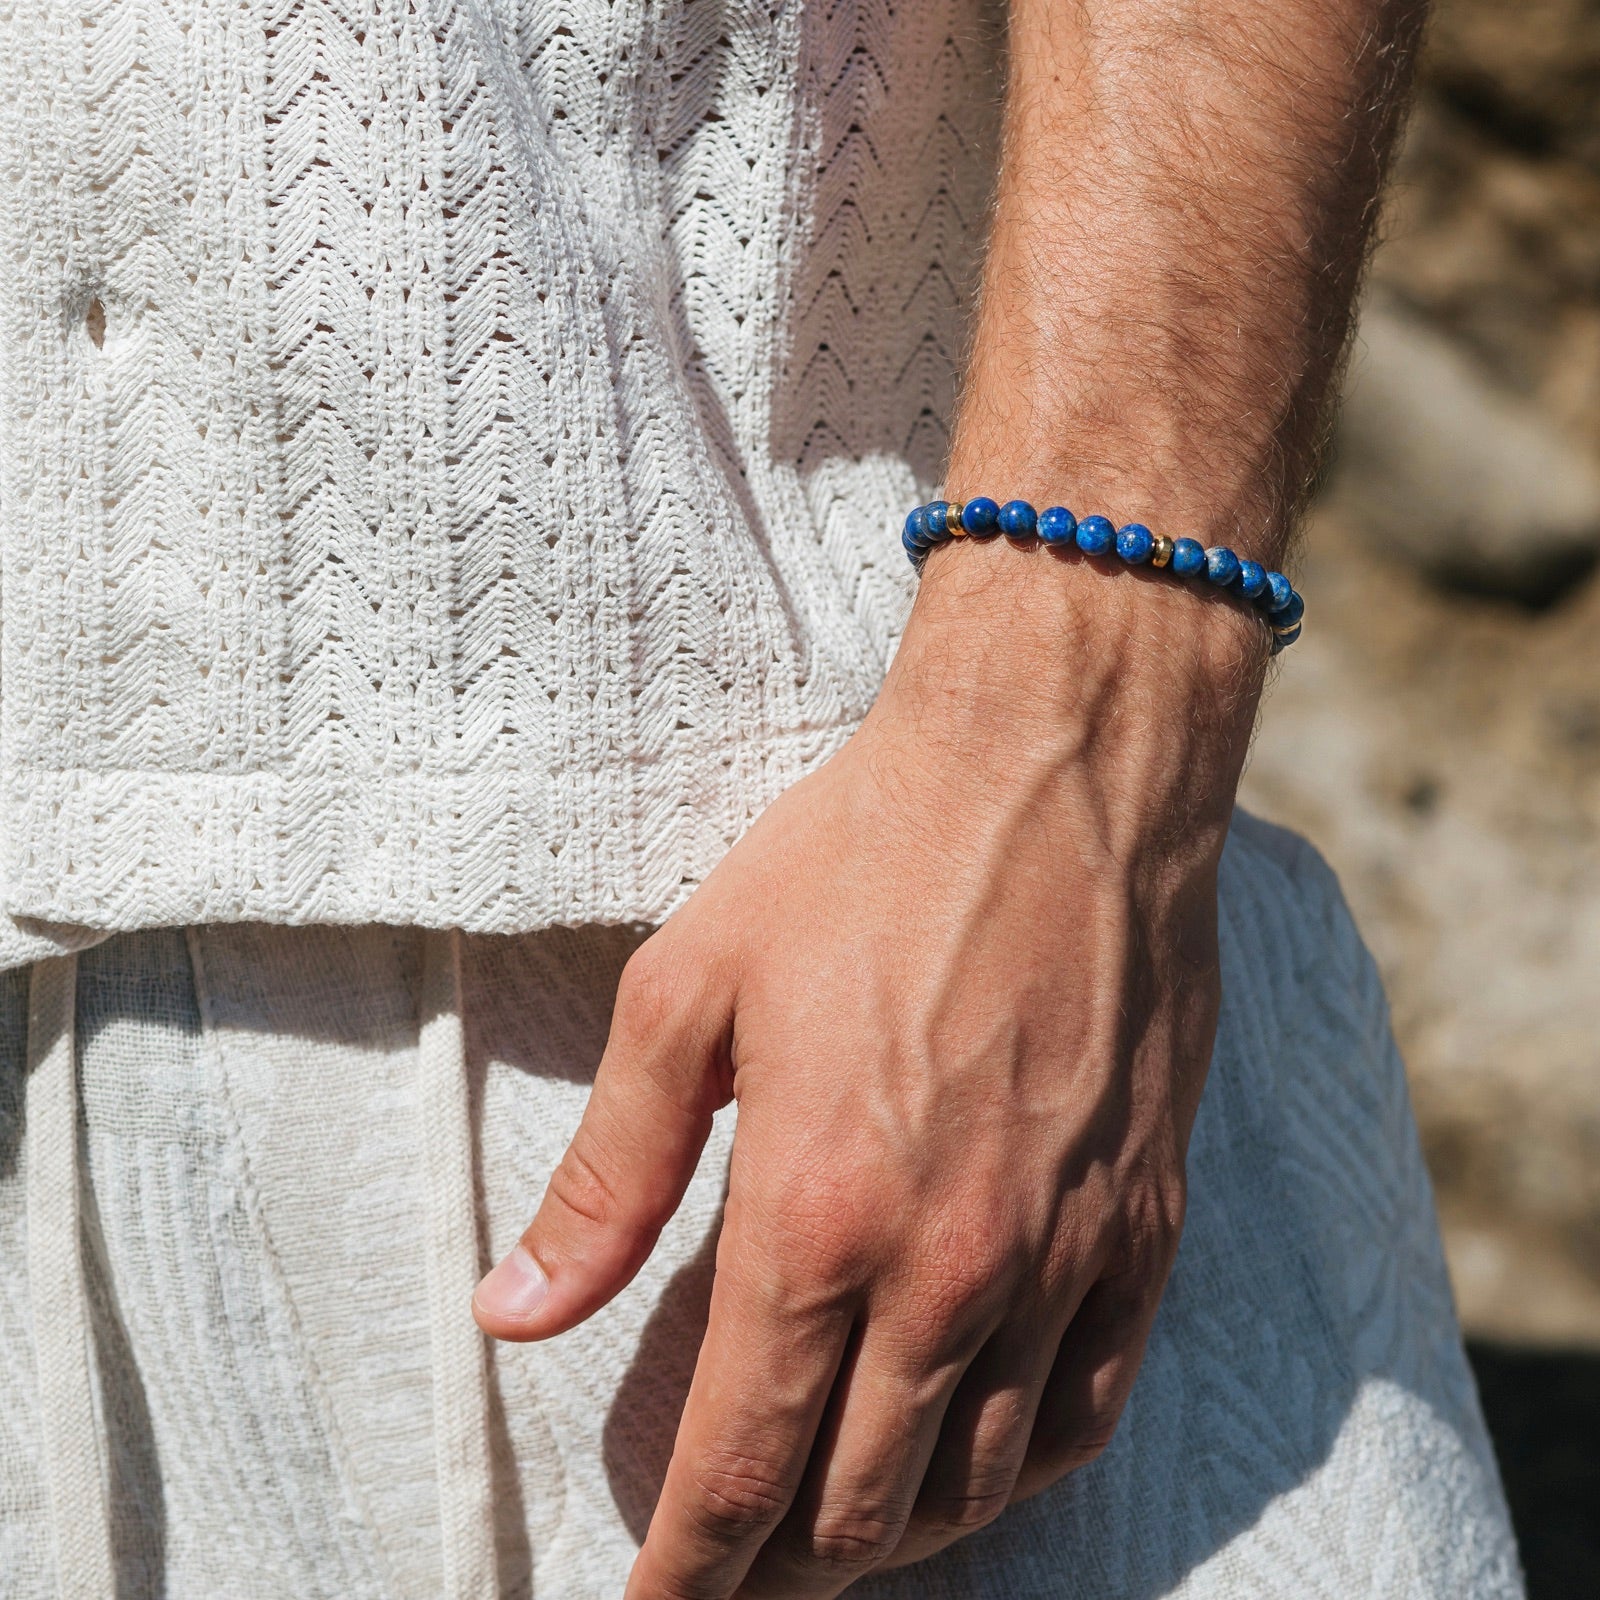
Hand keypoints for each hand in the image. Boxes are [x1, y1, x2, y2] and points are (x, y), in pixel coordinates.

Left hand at [474, 541, 1266, 1597]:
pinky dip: (1016, 1474)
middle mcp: (952, 1268)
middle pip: (857, 1508)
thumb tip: (512, 1313)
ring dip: (889, 1536)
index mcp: (819, 1215)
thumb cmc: (860, 861)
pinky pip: (1090, 1410)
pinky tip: (972, 1466)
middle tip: (724, 1567)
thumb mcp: (687, 991)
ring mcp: (1066, 1254)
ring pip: (975, 1483)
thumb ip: (606, 1176)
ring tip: (827, 1534)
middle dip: (773, 1569)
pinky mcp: (1144, 1220)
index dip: (682, 1570)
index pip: (740, 1468)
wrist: (1056, 770)